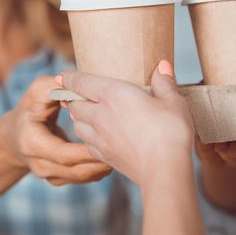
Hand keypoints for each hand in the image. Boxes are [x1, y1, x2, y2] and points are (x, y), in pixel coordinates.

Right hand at [0, 77, 111, 185]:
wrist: (16, 136)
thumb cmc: (29, 110)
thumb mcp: (36, 93)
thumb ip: (52, 86)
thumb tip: (70, 79)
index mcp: (32, 144)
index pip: (63, 154)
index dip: (86, 151)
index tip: (107, 139)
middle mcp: (40, 165)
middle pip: (76, 170)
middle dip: (101, 161)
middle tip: (123, 147)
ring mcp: (49, 175)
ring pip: (81, 177)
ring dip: (102, 167)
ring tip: (121, 152)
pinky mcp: (59, 179)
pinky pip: (82, 179)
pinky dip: (98, 170)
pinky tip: (111, 158)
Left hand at [59, 61, 194, 185]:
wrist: (164, 169)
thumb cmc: (170, 132)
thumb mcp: (173, 101)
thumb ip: (164, 82)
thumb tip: (163, 65)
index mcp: (114, 94)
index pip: (82, 82)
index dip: (70, 78)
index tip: (62, 76)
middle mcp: (101, 115)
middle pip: (75, 105)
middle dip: (73, 98)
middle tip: (76, 95)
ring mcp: (100, 138)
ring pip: (77, 125)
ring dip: (78, 118)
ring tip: (85, 115)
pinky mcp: (105, 156)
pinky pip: (87, 144)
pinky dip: (87, 138)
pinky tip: (97, 138)